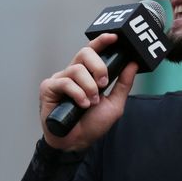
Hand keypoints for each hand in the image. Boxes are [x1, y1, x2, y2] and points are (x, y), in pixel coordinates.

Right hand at [39, 33, 137, 150]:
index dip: (102, 41)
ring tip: (92, 102)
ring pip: (76, 69)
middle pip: (85, 53)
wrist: (77, 142)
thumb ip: (123, 83)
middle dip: (98, 66)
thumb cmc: (92, 124)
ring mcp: (60, 79)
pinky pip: (65, 82)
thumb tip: (133, 64)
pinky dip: (77, 94)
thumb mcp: (115, 103)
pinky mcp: (48, 88)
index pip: (94, 51)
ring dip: (89, 86)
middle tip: (104, 83)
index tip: (114, 37)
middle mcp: (73, 73)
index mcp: (88, 74)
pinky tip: (82, 105)